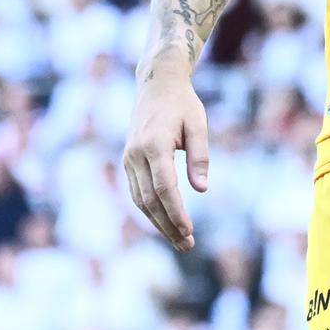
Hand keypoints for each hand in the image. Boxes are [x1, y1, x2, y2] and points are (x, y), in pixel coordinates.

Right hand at [122, 64, 208, 250]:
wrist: (156, 85)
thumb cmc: (183, 104)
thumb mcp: (198, 124)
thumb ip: (200, 156)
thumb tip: (202, 189)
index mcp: (154, 145)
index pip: (164, 187)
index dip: (176, 212)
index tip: (189, 231)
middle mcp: (135, 155)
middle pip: (150, 200)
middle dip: (168, 225)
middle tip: (187, 244)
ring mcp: (128, 159)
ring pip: (140, 200)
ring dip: (158, 222)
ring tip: (179, 240)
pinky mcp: (128, 162)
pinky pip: (136, 193)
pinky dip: (149, 210)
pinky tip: (165, 222)